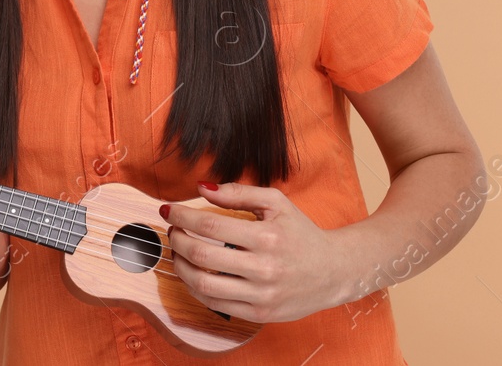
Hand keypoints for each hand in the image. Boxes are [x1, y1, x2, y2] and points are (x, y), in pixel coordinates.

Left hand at [163, 182, 347, 322]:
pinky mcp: (258, 314)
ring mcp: (260, 294)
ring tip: (178, 252)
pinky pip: (215, 304)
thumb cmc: (302, 234)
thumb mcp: (277, 203)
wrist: (333, 271)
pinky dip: (196, 289)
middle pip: (202, 255)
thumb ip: (239, 193)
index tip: (168, 210)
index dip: (183, 216)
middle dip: (177, 240)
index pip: (211, 225)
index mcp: (267, 236)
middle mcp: (264, 268)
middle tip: (172, 230)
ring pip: (203, 284)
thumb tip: (201, 188)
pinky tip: (193, 274)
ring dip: (180, 267)